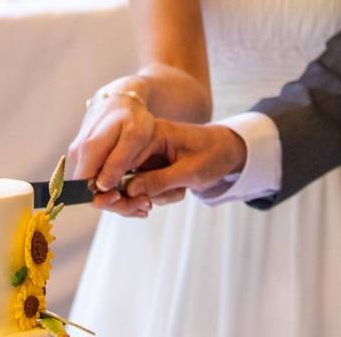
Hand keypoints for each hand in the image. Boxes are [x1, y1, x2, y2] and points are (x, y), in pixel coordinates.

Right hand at [69, 77, 155, 215]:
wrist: (121, 98)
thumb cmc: (132, 115)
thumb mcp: (134, 136)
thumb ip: (118, 161)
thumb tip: (103, 186)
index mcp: (88, 150)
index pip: (85, 188)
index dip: (105, 201)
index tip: (129, 202)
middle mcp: (78, 154)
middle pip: (89, 191)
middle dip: (117, 204)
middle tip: (145, 206)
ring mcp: (80, 155)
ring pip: (94, 187)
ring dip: (118, 198)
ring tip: (145, 201)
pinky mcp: (86, 156)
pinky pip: (96, 178)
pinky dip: (115, 188)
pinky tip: (136, 191)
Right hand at [91, 119, 246, 216]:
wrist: (230, 151)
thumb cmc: (214, 154)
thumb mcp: (190, 171)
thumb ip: (159, 180)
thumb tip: (129, 191)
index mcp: (152, 133)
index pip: (121, 156)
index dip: (110, 179)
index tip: (111, 199)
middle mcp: (144, 144)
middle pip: (118, 173)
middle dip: (128, 195)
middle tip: (144, 207)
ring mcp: (146, 156)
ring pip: (129, 185)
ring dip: (147, 197)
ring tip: (172, 196)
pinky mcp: (150, 168)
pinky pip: (141, 188)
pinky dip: (153, 197)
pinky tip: (171, 195)